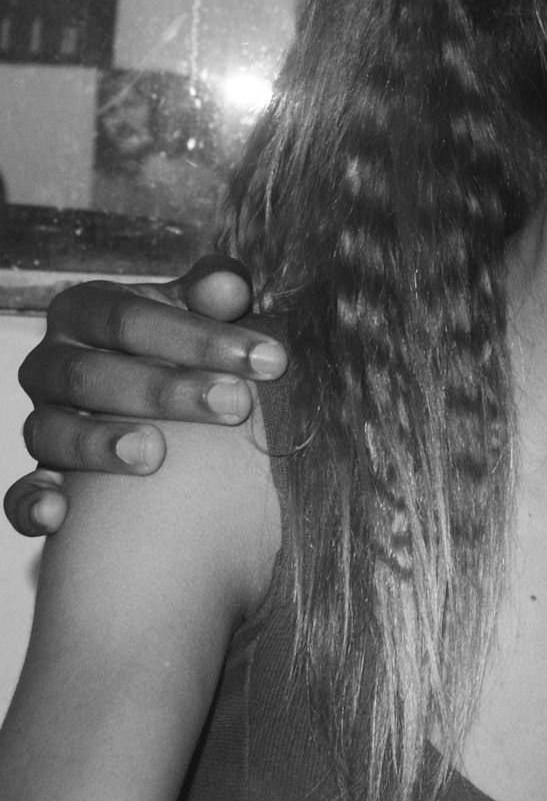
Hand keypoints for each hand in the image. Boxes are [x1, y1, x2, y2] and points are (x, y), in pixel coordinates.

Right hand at [5, 256, 280, 537]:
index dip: (200, 337)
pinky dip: (32, 504)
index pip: (131, 318)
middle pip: (93, 374)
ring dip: (100, 444)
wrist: (153, 391)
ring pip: (51, 431)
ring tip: (154, 455)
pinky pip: (19, 493)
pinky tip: (59, 513)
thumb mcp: (196, 308)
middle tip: (236, 404)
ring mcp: (38, 418)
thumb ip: (214, 291)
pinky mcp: (34, 474)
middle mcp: (49, 362)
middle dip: (168, 391)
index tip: (268, 359)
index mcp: (83, 309)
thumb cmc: (179, 340)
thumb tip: (230, 287)